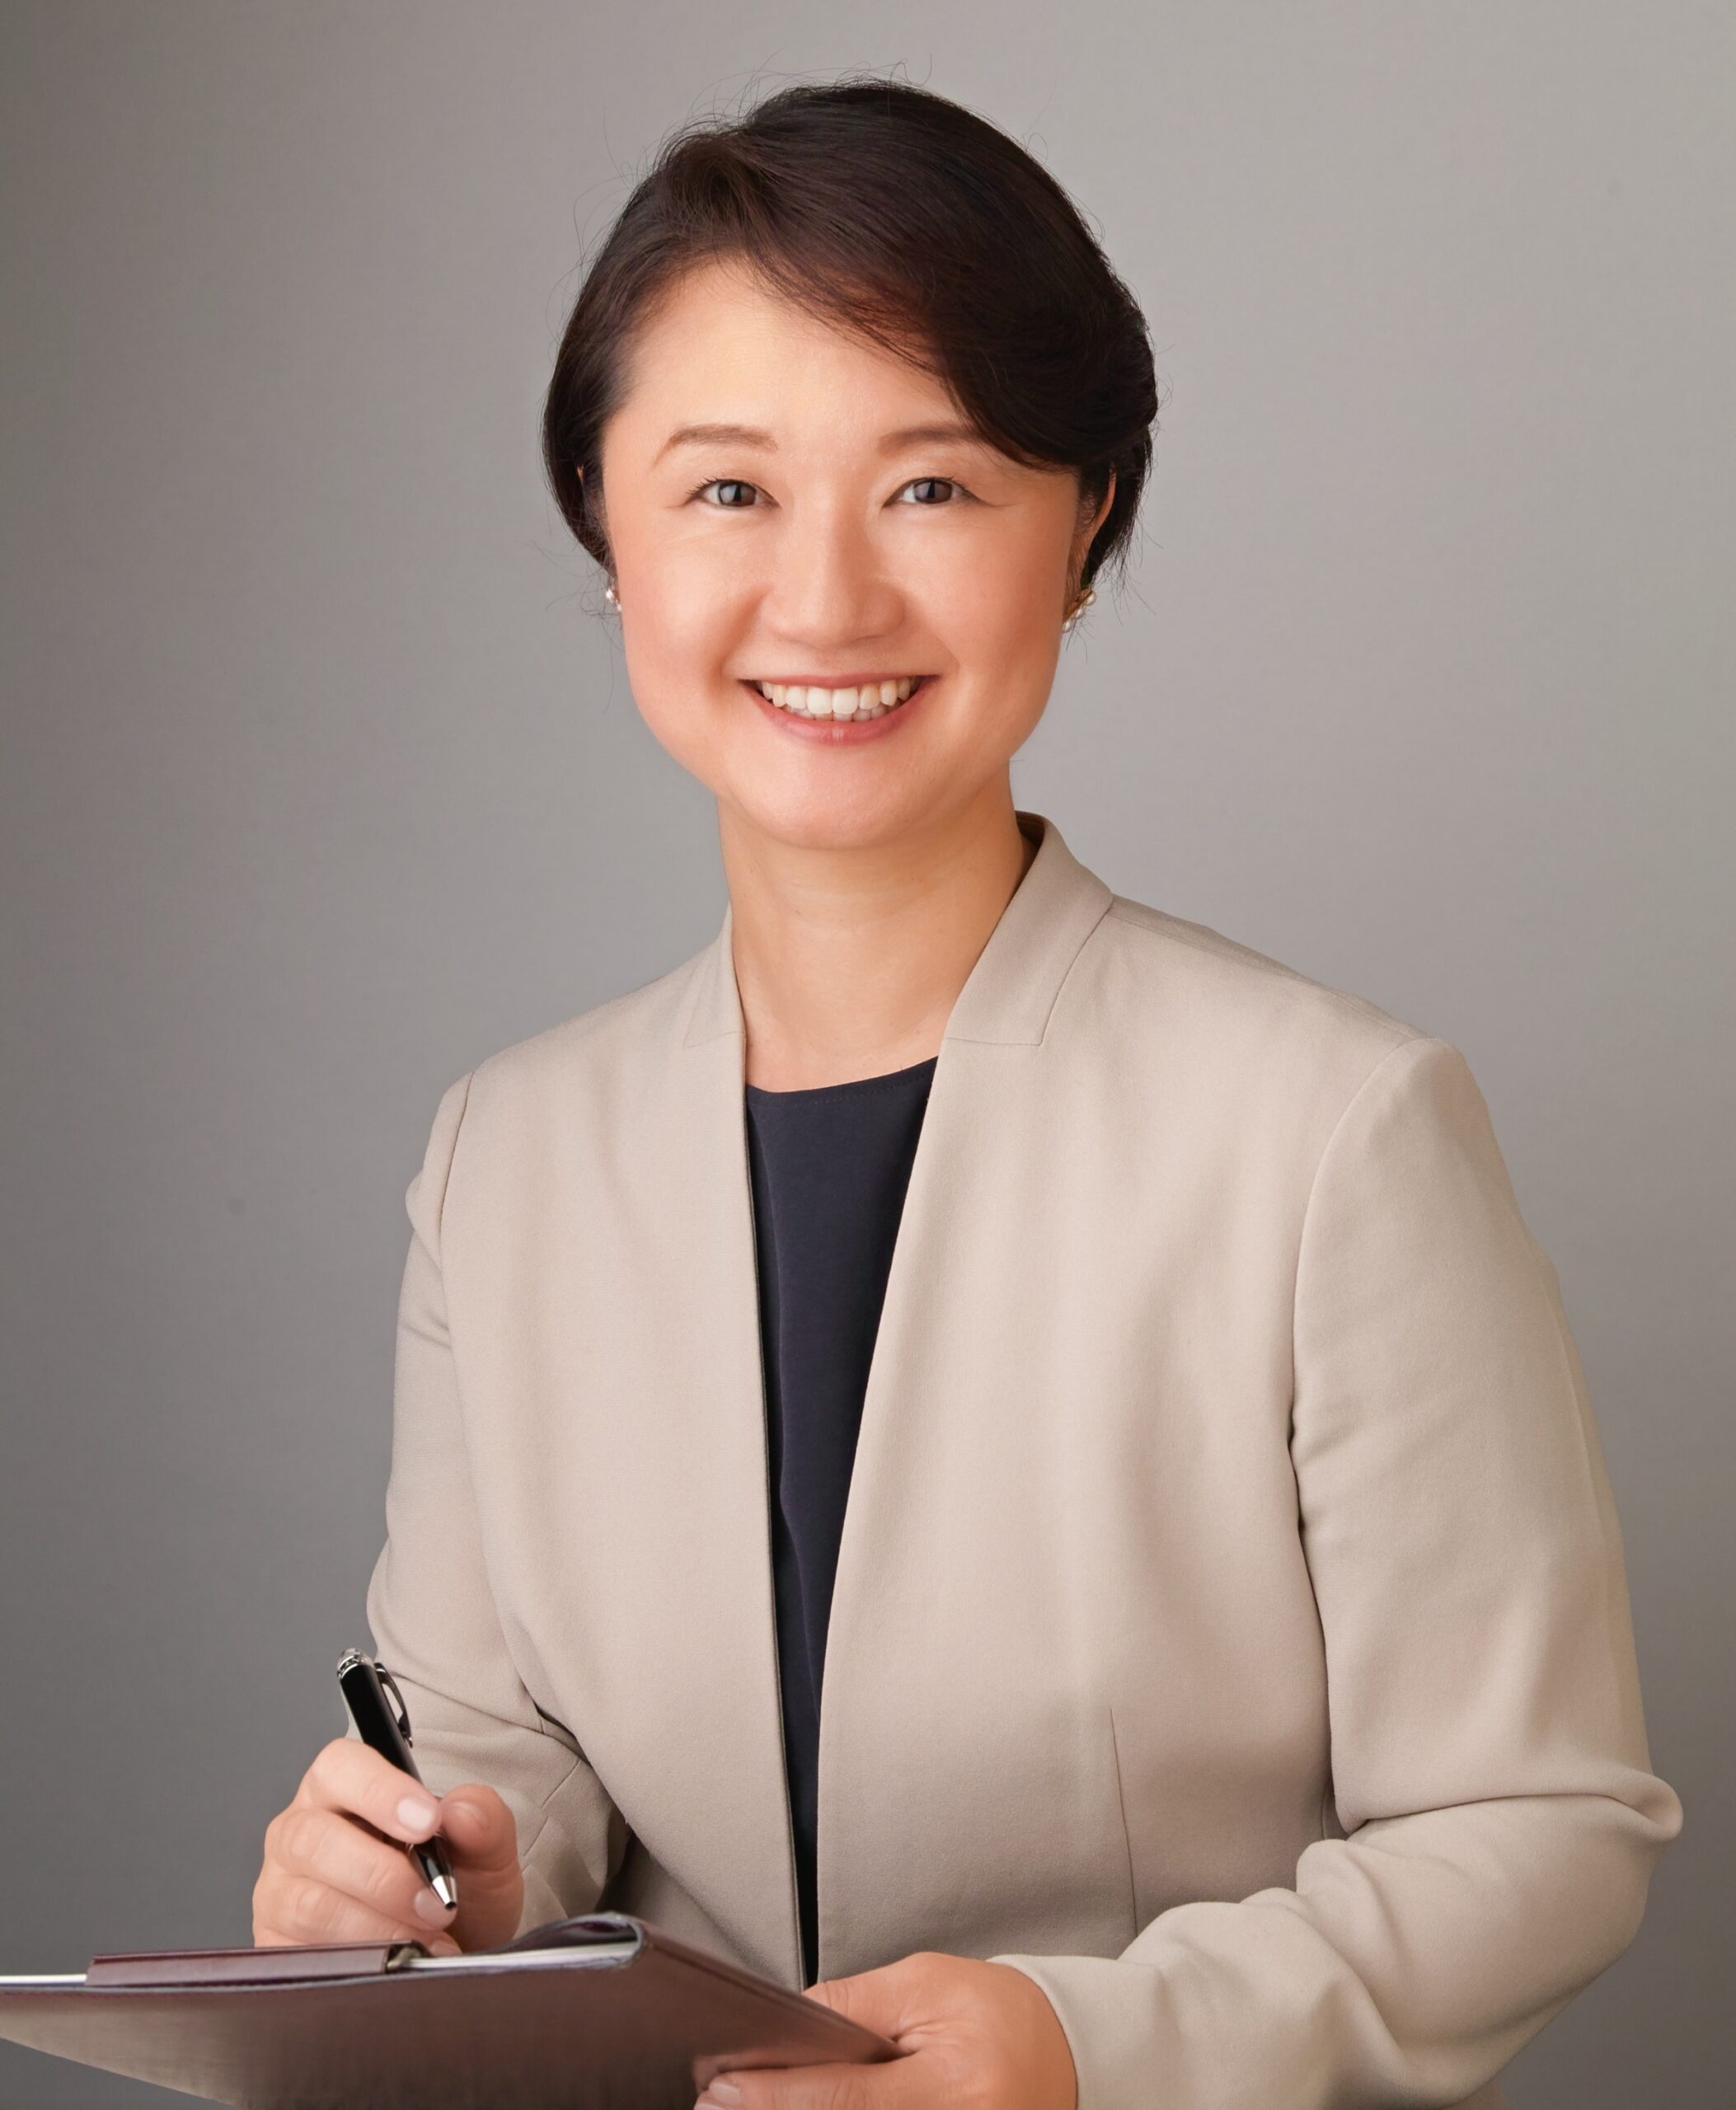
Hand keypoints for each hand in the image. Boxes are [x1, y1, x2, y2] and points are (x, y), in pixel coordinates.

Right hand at [252, 1737, 522, 1954]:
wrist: (450, 1954)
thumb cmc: (455, 1889)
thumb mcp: (484, 1850)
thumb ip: (482, 1819)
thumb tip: (460, 1813)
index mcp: (341, 1789)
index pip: (339, 1767)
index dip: (380, 1791)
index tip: (428, 1823)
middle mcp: (299, 1835)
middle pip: (313, 1839)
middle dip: (383, 1875)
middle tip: (436, 1902)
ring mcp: (280, 1894)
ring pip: (309, 1903)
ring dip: (376, 1926)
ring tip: (424, 1938)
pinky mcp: (278, 1948)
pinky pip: (303, 1957)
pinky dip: (358, 1962)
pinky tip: (395, 1962)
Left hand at [694, 1950, 1077, 2109]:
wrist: (1065, 2051)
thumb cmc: (996, 2012)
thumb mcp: (923, 1984)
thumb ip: (851, 2007)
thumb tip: (783, 2030)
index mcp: (956, 2087)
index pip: (845, 2099)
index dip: (777, 2096)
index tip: (723, 2087)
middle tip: (721, 2103)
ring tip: (754, 2102)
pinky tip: (803, 2105)